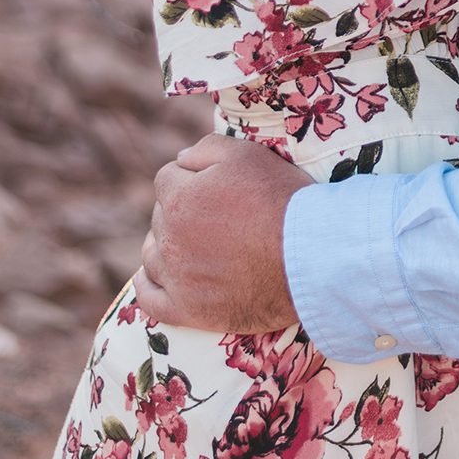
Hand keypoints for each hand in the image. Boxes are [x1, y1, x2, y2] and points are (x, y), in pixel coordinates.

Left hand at [135, 134, 309, 330]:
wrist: (310, 258)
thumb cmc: (282, 201)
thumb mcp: (247, 154)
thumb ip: (206, 148)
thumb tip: (180, 158)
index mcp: (179, 198)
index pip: (166, 178)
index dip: (190, 178)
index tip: (214, 187)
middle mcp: (170, 238)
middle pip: (160, 216)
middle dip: (182, 211)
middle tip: (217, 216)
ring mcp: (176, 278)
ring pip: (151, 255)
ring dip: (166, 245)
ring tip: (194, 245)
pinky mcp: (187, 311)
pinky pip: (148, 299)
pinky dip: (148, 286)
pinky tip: (158, 279)